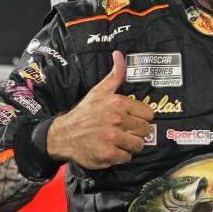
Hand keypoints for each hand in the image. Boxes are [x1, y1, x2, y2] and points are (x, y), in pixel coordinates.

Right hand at [47, 51, 153, 168]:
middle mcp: (117, 120)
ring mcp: (113, 138)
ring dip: (130, 145)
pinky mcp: (109, 154)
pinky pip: (127, 157)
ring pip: (139, 145)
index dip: (140, 118)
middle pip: (146, 130)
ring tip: (118, 140)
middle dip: (136, 132)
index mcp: (119, 103)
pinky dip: (120, 156)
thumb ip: (115, 74)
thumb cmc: (85, 113)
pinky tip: (111, 149)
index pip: (149, 114)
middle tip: (124, 131)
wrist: (63, 135)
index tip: (130, 119)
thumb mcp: (100, 91)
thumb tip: (119, 54)